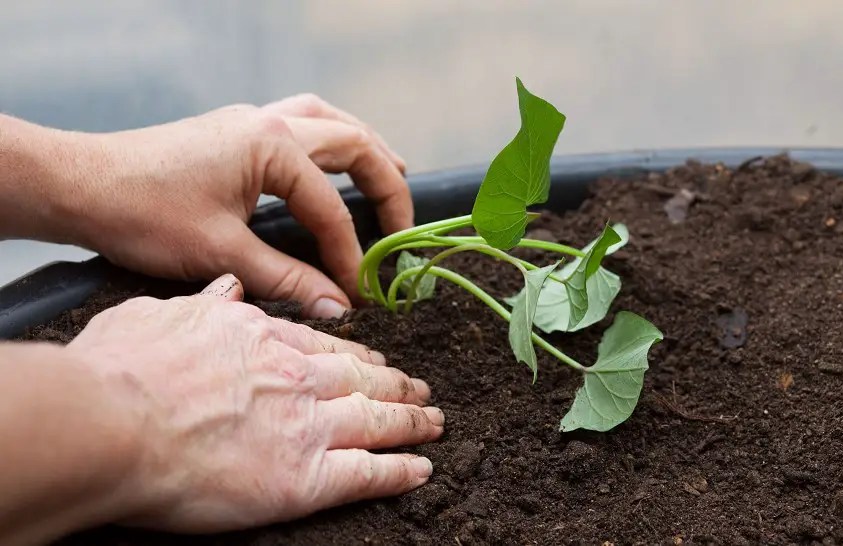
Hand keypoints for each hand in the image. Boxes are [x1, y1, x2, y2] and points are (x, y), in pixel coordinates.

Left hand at [65, 95, 411, 317]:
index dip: (352, 253)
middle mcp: (269, 123)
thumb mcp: (222, 254)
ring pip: (330, 121)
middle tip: (402, 228)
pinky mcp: (235, 131)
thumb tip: (340, 308)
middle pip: (353, 143)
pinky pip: (302, 123)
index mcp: (271, 146)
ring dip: (364, 150)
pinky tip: (330, 165)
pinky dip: (329, 143)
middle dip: (385, 186)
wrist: (81, 184)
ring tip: (391, 176)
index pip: (331, 206)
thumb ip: (289, 280)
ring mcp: (251, 121)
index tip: (361, 292)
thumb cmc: (143, 213)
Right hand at [67, 274, 440, 531]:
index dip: (357, 354)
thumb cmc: (123, 368)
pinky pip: (369, 472)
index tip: (375, 360)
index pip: (326, 345)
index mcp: (263, 338)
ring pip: (378, 419)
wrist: (112, 421)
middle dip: (397, 383)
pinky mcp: (304, 478)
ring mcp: (307, 425)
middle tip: (421, 388)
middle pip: (363, 377)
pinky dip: (400, 470)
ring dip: (412, 421)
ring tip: (434, 421)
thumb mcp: (161, 314)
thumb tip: (229, 287)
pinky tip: (420, 469)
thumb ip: (205, 303)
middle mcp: (296, 377)